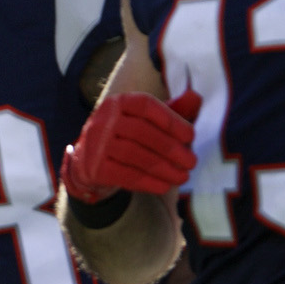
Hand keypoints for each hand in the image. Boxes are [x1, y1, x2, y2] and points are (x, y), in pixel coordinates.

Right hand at [61, 89, 200, 202]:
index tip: (191, 136)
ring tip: (183, 177)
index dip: (170, 120)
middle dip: (171, 148)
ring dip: (163, 168)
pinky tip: (165, 186)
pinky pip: (125, 175)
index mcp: (118, 102)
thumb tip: (195, 97)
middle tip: (191, 162)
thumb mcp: (146, 120)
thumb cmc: (125, 136)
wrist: (89, 162)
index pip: (145, 106)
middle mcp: (103, 119)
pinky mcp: (94, 168)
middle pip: (141, 132)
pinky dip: (148, 182)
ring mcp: (96, 144)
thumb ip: (172, 109)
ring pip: (135, 155)